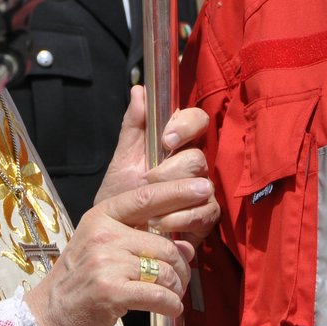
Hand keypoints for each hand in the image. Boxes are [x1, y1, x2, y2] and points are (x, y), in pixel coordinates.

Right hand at [23, 177, 207, 325]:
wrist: (47, 318)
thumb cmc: (79, 283)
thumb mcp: (102, 248)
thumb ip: (139, 240)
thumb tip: (185, 246)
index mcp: (101, 217)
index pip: (146, 197)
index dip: (177, 191)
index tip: (202, 188)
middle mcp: (103, 234)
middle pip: (164, 244)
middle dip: (180, 266)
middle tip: (179, 281)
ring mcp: (106, 262)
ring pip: (165, 270)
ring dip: (176, 288)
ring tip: (171, 296)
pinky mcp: (111, 291)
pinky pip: (158, 295)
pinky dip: (170, 305)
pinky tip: (169, 310)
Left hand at [97, 88, 217, 240]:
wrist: (119, 235)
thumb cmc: (123, 195)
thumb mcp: (122, 160)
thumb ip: (133, 126)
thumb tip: (139, 90)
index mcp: (177, 145)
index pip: (197, 120)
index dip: (186, 125)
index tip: (166, 139)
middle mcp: (194, 165)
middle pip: (198, 156)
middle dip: (169, 171)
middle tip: (146, 182)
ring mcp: (203, 191)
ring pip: (203, 184)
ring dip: (172, 196)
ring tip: (149, 209)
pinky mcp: (207, 217)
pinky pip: (206, 212)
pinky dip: (181, 218)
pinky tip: (160, 224)